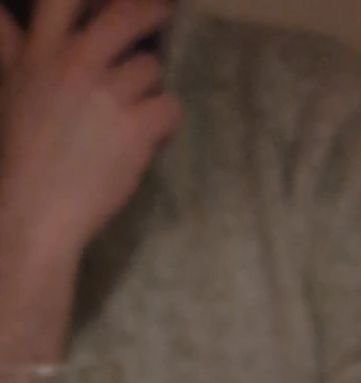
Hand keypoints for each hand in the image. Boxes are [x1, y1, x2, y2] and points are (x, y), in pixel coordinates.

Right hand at [0, 0, 179, 263]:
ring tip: (137, 109)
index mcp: (42, 52)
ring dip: (149, 86)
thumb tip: (1, 16)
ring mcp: (109, 94)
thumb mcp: (11, 88)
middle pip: (125, 17)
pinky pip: (169, 107)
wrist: (36, 210)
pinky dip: (165, 121)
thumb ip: (13, 48)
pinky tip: (151, 134)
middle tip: (160, 14)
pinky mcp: (137, 128)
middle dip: (148, 12)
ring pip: (151, 68)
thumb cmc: (20, 154)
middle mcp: (76, 63)